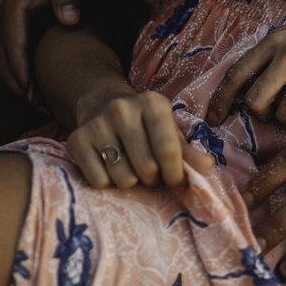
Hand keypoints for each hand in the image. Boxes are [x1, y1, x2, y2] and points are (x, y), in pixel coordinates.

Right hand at [0, 0, 80, 98]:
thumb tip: (68, 20)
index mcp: (12, 9)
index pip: (14, 49)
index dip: (22, 74)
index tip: (33, 95)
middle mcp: (6, 19)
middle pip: (4, 62)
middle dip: (19, 87)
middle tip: (40, 108)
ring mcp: (10, 24)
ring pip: (6, 62)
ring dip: (20, 84)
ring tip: (40, 104)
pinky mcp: (18, 28)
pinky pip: (15, 56)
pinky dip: (24, 73)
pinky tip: (41, 86)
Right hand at [66, 88, 214, 188]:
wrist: (100, 103)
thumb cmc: (145, 124)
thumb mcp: (169, 130)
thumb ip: (188, 152)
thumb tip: (208, 168)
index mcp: (152, 103)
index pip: (167, 149)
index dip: (175, 174)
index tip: (175, 181)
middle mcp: (122, 109)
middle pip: (146, 168)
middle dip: (153, 179)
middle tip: (150, 173)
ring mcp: (97, 124)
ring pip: (123, 178)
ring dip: (131, 182)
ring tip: (130, 167)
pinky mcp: (76, 140)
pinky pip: (99, 181)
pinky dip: (108, 183)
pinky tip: (110, 166)